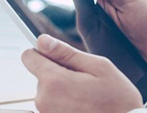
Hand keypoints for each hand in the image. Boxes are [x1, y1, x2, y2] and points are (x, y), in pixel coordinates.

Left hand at [22, 35, 143, 112]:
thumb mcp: (98, 67)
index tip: (57, 55)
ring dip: (62, 90)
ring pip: (47, 90)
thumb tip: (42, 41)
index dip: (43, 52)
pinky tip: (82, 107)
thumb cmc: (117, 100)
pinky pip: (53, 105)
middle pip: (40, 74)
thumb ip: (66, 53)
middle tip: (83, 82)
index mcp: (54, 82)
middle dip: (58, 73)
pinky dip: (64, 103)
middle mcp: (44, 100)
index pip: (28, 56)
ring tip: (85, 96)